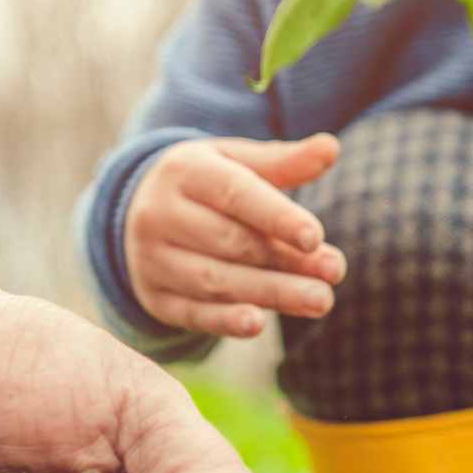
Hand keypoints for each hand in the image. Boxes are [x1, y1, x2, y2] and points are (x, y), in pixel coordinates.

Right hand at [125, 134, 345, 338]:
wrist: (137, 213)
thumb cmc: (206, 184)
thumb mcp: (236, 163)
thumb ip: (284, 162)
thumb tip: (331, 147)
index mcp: (185, 171)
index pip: (235, 195)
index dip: (277, 217)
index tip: (316, 237)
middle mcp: (160, 215)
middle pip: (230, 242)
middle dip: (286, 260)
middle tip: (334, 273)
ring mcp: (152, 259)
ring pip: (215, 280)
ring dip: (271, 293)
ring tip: (320, 300)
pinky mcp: (155, 297)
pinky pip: (192, 313)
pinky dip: (225, 321)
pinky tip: (258, 325)